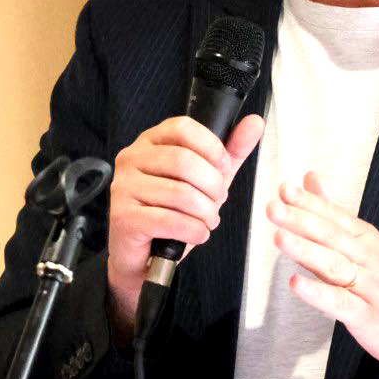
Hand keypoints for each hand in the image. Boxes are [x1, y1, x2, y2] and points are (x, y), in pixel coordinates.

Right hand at [106, 113, 263, 339]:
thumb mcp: (205, 178)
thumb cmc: (172, 212)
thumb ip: (230, 151)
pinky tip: (197, 233)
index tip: (224, 167)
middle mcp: (131, 159)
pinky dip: (194, 230)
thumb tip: (255, 123)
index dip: (211, 147)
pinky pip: (169, 220)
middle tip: (219, 201)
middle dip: (213, 185)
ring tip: (209, 220)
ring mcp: (124, 187)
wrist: (143, 256)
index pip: (183, 128)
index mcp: (150, 141)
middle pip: (183, 161)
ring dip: (206, 212)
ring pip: (179, 193)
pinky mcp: (123, 216)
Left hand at [269, 172, 378, 378]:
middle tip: (273, 207)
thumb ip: (335, 211)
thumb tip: (310, 178)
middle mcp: (370, 259)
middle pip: (332, 237)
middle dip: (301, 221)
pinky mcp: (367, 317)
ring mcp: (370, 288)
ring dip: (306, 251)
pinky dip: (318, 293)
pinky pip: (341, 303)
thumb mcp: (367, 242)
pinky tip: (296, 284)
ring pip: (334, 266)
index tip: (284, 189)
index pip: (336, 216)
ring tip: (279, 238)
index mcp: (367, 239)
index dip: (310, 203)